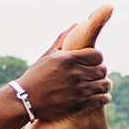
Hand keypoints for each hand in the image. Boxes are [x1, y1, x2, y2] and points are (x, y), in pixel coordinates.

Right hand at [22, 5, 115, 128]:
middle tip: (96, 75)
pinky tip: (100, 96)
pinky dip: (104, 97)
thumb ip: (63, 40)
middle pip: (102, 69)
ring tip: (100, 86)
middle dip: (100, 72)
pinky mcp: (79, 105)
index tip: (93, 63)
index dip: (97, 59)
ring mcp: (78, 90)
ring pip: (104, 84)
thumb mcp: (47, 56)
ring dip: (104, 85)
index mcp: (68, 59)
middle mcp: (75, 73)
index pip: (98, 56)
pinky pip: (102, 98)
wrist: (24, 100)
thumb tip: (76, 24)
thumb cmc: (35, 77)